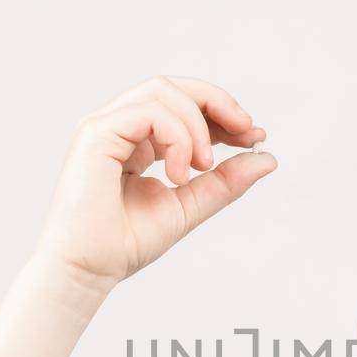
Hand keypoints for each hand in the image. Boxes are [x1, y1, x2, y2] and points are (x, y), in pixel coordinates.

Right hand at [31, 75, 273, 289]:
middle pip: (174, 87)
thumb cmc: (126, 242)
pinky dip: (176, 136)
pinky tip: (181, 172)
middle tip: (247, 131)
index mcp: (138, 140)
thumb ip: (224, 182)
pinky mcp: (96, 133)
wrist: (89, 269)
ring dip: (197, 123)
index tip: (255, 135)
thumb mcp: (190, 206)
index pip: (184, 107)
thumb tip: (267, 158)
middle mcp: (119, 126)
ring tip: (204, 166)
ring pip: (162, 91)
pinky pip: (148, 112)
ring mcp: (104, 126)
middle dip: (218, 102)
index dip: (223, 113)